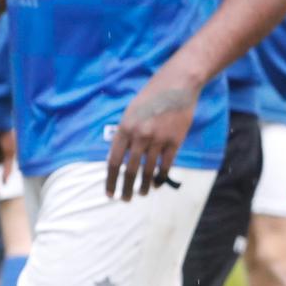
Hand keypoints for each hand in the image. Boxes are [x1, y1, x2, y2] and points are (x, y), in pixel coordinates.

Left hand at [105, 72, 198, 200]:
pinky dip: (161, 177)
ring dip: (144, 186)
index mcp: (124, 128)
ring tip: (142, 194)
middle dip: (126, 188)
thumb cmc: (149, 97)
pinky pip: (166, 165)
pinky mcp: (175, 141)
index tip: (109, 193)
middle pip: (131, 170)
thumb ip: (124, 134)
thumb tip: (120, 156)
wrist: (176, 86)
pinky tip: (157, 184)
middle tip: (125, 199)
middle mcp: (140, 136)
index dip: (111, 180)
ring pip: (149, 171)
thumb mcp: (129, 113)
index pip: (114, 161)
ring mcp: (158, 139)